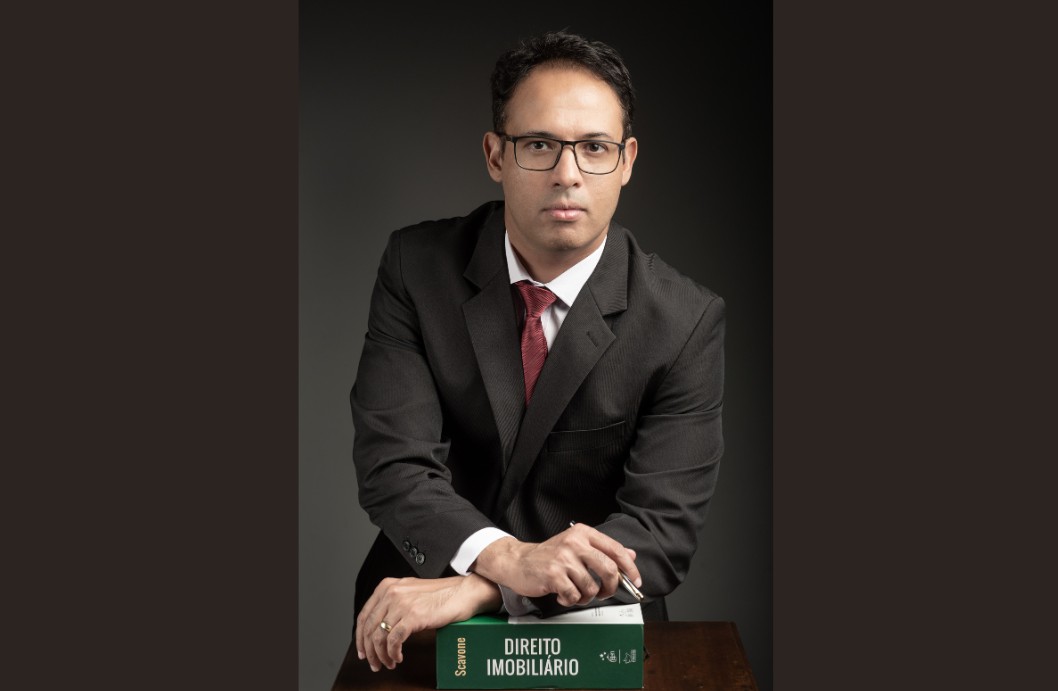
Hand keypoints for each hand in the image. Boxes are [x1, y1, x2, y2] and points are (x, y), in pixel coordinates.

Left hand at [355, 573, 500, 671]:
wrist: (464, 593)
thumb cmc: (442, 595)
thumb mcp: (411, 594)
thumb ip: (394, 604)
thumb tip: (380, 628)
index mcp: (388, 586)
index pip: (364, 615)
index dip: (360, 637)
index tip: (363, 650)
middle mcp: (392, 593)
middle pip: (369, 628)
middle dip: (370, 650)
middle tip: (374, 663)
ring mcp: (402, 603)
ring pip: (379, 636)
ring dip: (382, 655)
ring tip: (388, 663)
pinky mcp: (413, 615)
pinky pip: (394, 640)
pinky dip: (393, 653)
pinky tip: (398, 657)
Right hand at [471, 523, 639, 606]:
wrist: (518, 561)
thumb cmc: (549, 556)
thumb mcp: (577, 547)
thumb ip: (604, 551)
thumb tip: (631, 555)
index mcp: (583, 534)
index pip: (616, 550)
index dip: (630, 568)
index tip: (636, 581)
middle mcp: (574, 543)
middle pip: (609, 569)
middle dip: (611, 587)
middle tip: (604, 592)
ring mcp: (563, 559)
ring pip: (591, 587)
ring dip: (586, 596)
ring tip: (575, 592)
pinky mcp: (553, 575)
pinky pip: (574, 596)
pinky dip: (570, 600)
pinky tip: (562, 594)